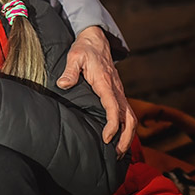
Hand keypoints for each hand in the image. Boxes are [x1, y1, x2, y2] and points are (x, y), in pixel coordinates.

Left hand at [57, 26, 136, 155]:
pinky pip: (127, 113)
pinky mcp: (118, 93)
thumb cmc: (84, 49)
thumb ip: (70, 71)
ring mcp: (119, 92)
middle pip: (129, 118)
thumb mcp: (74, 56)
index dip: (112, 125)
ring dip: (129, 135)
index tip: (106, 138)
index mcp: (105, 82)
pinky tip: (120, 138)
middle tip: (118, 153)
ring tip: (120, 151)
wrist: (96, 40)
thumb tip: (63, 85)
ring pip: (131, 117)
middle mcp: (116, 89)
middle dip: (126, 137)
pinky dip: (127, 128)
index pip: (114, 107)